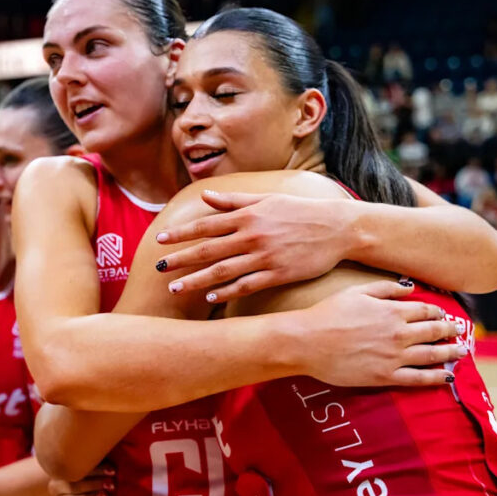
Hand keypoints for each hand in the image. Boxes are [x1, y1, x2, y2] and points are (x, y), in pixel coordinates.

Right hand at [48, 463, 114, 495]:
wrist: (79, 488)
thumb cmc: (87, 471)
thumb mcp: (88, 464)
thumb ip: (93, 460)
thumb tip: (107, 452)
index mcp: (60, 470)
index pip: (77, 469)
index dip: (96, 470)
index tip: (113, 471)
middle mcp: (56, 486)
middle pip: (74, 485)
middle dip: (95, 485)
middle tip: (111, 485)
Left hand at [155, 191, 352, 302]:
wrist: (337, 228)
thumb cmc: (300, 211)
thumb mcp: (267, 200)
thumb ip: (234, 201)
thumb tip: (205, 197)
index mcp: (248, 216)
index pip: (206, 225)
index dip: (182, 233)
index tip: (160, 240)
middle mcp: (252, 236)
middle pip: (208, 249)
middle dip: (180, 259)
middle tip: (158, 268)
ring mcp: (265, 256)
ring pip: (223, 271)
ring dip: (197, 281)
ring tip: (175, 288)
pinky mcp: (279, 274)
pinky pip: (247, 285)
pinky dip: (227, 292)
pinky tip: (211, 299)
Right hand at [294, 280, 464, 386]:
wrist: (308, 341)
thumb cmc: (328, 313)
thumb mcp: (356, 291)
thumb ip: (386, 288)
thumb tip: (410, 288)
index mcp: (392, 311)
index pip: (425, 310)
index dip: (438, 312)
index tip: (444, 314)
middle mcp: (399, 333)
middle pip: (433, 331)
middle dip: (449, 331)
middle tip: (458, 332)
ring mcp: (394, 356)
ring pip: (432, 354)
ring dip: (449, 352)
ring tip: (460, 352)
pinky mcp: (386, 376)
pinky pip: (418, 378)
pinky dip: (435, 377)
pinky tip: (446, 376)